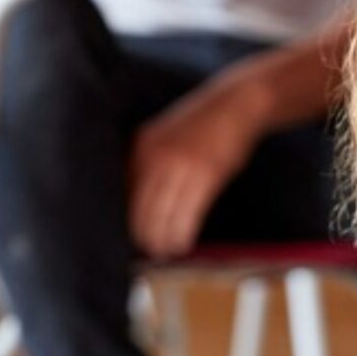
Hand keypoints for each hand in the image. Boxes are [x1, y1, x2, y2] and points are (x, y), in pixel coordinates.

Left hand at [129, 83, 266, 259]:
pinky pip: (188, 214)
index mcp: (141, 147)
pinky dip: (183, 234)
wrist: (235, 104)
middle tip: (150, 251)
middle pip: (139, 211)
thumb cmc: (200, 126)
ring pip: (162, 217)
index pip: (122, 195)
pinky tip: (184, 243)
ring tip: (167, 251)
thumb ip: (146, 163)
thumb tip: (133, 203)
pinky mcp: (206, 173)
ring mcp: (181, 164)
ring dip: (163, 242)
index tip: (132, 237)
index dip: (126, 221)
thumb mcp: (163, 136)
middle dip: (143, 237)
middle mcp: (156, 156)